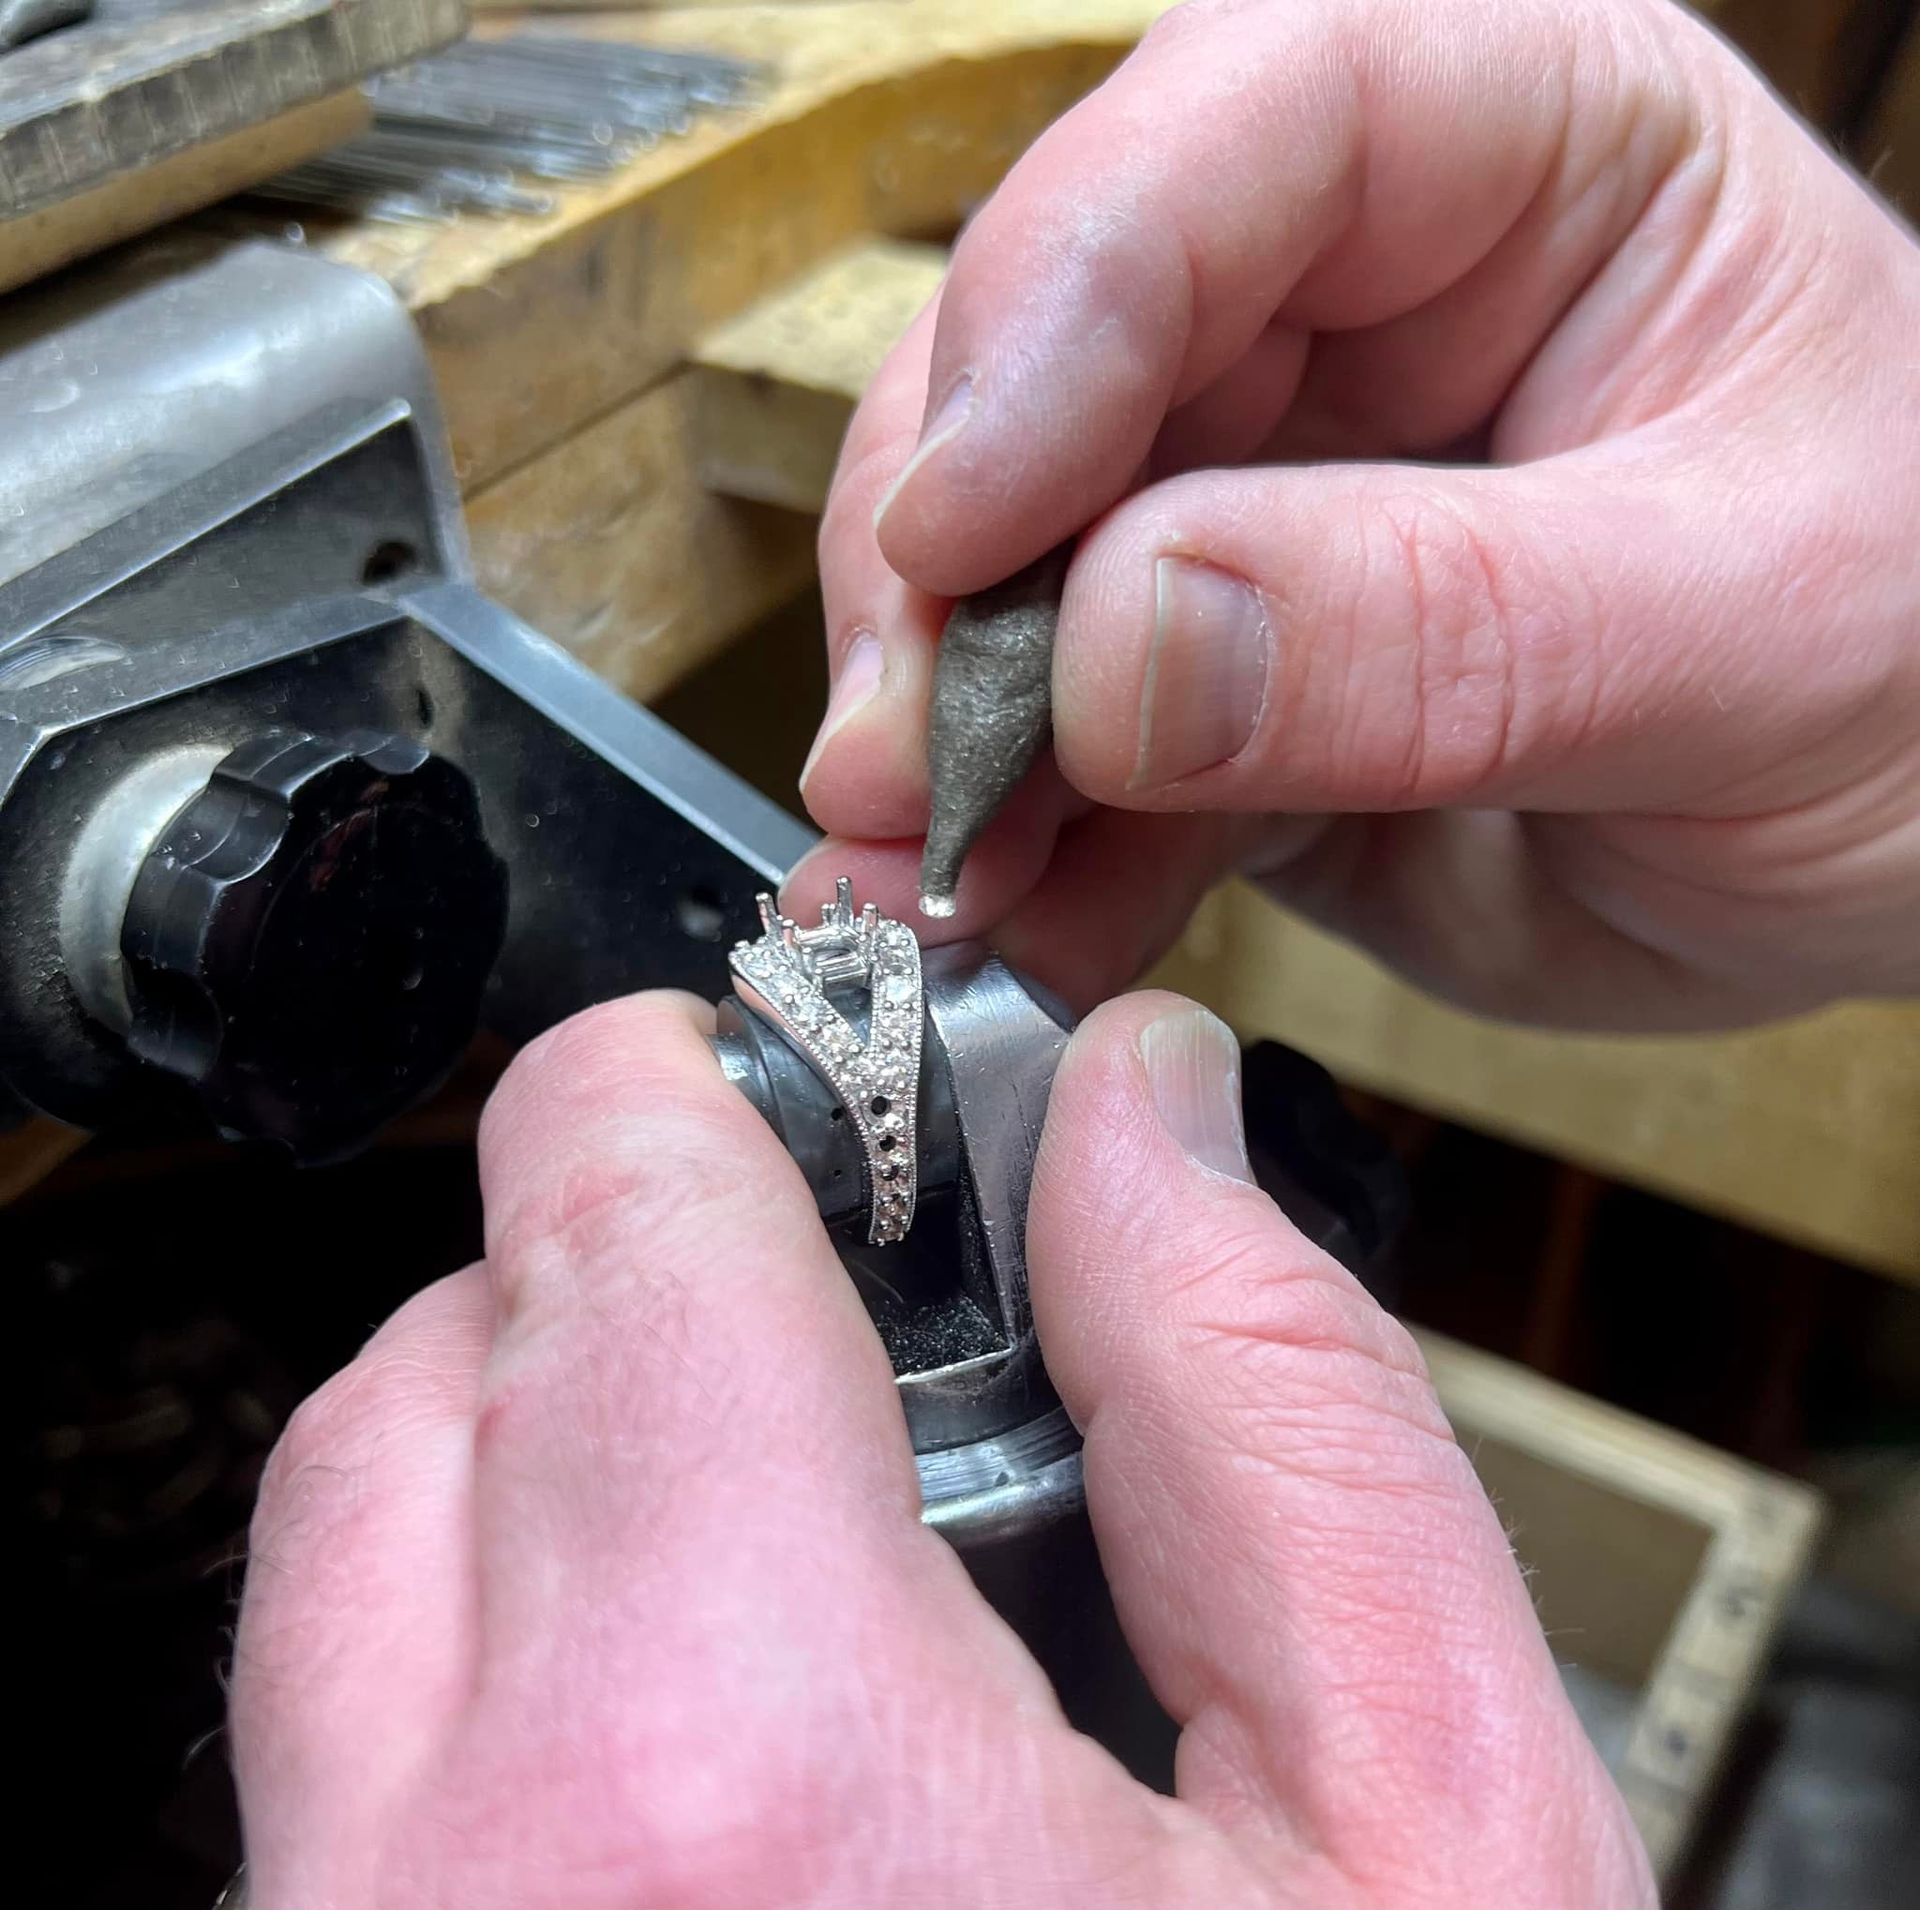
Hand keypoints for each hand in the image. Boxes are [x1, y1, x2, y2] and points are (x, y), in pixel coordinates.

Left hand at [231, 991, 1649, 1909]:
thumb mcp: (1436, 1847)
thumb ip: (1278, 1407)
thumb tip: (1148, 1125)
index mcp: (728, 1799)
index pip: (600, 1237)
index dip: (681, 1093)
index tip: (749, 1068)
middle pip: (420, 1385)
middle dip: (609, 1277)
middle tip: (814, 1304)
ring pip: (350, 1578)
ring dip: (549, 1470)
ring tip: (793, 1534)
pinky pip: (344, 1769)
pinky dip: (504, 1670)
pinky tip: (719, 1744)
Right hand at [793, 0, 1919, 1026]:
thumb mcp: (1746, 632)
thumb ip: (1440, 629)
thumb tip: (1114, 647)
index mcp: (1518, 149)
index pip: (1235, 137)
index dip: (1056, 313)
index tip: (963, 531)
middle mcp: (1348, 300)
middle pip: (1045, 366)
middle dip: (946, 580)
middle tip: (894, 773)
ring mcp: (1261, 497)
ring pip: (1010, 576)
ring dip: (942, 745)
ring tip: (921, 893)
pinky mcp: (1223, 680)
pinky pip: (1071, 755)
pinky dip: (1025, 856)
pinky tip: (1010, 940)